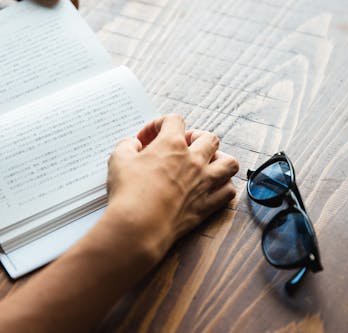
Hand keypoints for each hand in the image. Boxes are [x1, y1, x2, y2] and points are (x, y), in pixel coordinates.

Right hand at [106, 114, 238, 260]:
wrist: (139, 227)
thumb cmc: (128, 193)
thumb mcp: (118, 160)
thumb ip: (126, 146)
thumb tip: (132, 144)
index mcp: (172, 145)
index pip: (175, 120)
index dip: (159, 125)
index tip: (146, 139)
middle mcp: (194, 160)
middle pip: (210, 138)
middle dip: (196, 138)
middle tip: (182, 148)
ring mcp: (205, 183)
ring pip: (230, 163)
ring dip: (220, 160)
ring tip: (206, 165)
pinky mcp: (207, 205)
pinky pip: (228, 192)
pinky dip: (223, 188)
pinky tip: (211, 189)